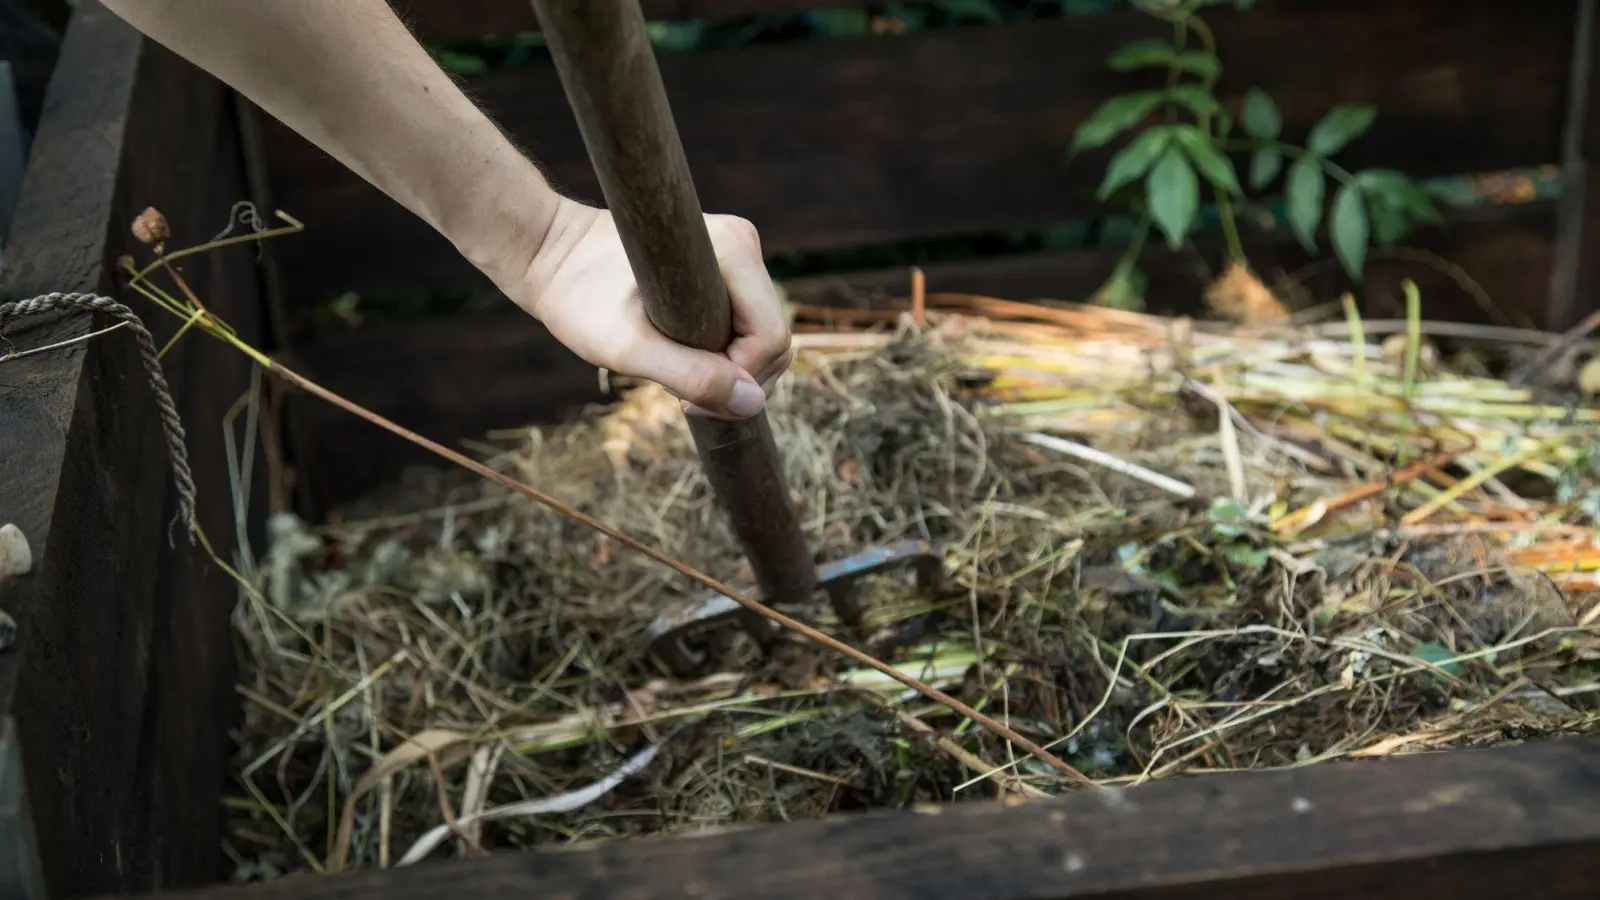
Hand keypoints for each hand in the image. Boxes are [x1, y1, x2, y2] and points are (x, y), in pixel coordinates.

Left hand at [511, 198, 793, 419]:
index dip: (738, 380)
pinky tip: (684, 360)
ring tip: (677, 378)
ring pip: (763, 338)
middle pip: (775, 340)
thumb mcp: (629, 349)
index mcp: (734, 250)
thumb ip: (692, 375)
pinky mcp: (727, 272)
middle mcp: (746, 246)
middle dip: (737, 381)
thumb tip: (752, 403)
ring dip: (730, 372)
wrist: (553, 256)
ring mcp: (739, 258)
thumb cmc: (580, 298)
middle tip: (681, 397)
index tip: (684, 397)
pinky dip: (724, 357)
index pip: (771, 338)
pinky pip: (746, 328)